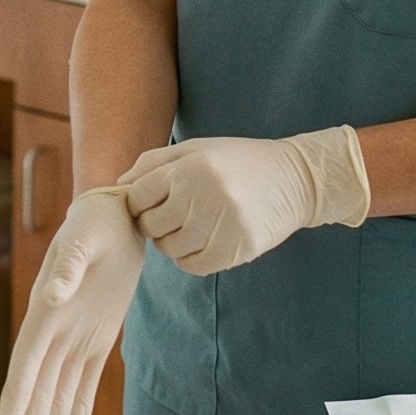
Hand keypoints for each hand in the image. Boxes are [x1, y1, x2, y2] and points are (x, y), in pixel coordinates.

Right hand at [0, 188, 145, 414]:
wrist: (118, 214)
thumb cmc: (96, 222)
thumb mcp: (84, 239)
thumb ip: (69, 267)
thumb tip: (53, 294)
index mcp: (47, 307)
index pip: (28, 356)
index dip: (18, 388)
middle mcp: (56, 327)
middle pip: (41, 383)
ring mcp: (76, 335)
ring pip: (60, 388)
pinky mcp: (98, 336)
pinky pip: (86, 380)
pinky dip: (79, 408)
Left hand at [120, 125, 368, 278]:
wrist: (297, 178)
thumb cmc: (238, 161)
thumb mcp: (197, 148)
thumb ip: (153, 163)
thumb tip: (118, 186)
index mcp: (189, 167)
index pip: (136, 196)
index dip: (139, 202)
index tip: (153, 202)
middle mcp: (202, 195)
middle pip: (150, 225)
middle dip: (155, 223)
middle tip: (176, 215)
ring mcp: (221, 224)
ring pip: (169, 249)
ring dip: (174, 242)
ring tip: (194, 226)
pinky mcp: (237, 249)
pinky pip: (193, 266)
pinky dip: (191, 259)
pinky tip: (205, 242)